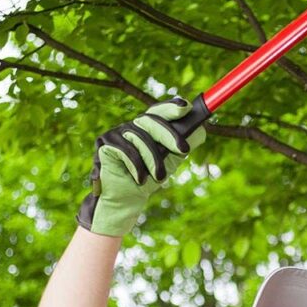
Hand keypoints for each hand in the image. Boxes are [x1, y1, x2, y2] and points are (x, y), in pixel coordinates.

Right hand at [76, 98, 206, 236]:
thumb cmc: (149, 178)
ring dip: (152, 160)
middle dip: (169, 135)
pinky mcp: (104, 143)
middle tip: (184, 150)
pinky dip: (136, 166)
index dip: (171, 106)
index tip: (186, 107)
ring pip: (140, 137)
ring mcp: (117, 132)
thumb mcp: (170, 160)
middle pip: (151, 120)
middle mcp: (131, 125)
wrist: (127, 199)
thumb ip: (182, 144)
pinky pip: (125, 149)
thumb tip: (201, 130)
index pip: (159, 111)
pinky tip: (139, 179)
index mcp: (147, 127)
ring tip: (158, 178)